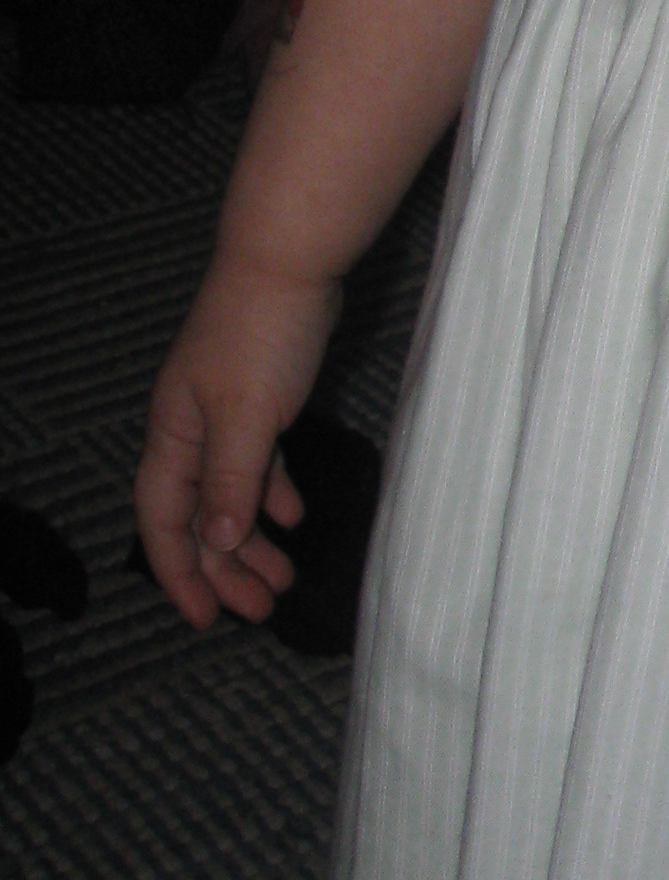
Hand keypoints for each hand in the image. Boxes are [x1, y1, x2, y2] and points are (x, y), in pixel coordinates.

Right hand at [135, 257, 342, 628]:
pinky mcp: (260, 396)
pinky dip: (271, 491)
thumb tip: (215, 540)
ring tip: (283, 577)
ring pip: (230, 492)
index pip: (163, 520)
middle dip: (225, 566)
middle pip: (199, 515)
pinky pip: (257, 461)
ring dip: (253, 537)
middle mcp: (189, 429)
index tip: (206, 619)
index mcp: (173, 435)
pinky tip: (293, 516)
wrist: (288, 260)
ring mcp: (224, 412)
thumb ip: (231, 480)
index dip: (180, 572)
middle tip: (261, 610)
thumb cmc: (262, 334)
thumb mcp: (246, 414)